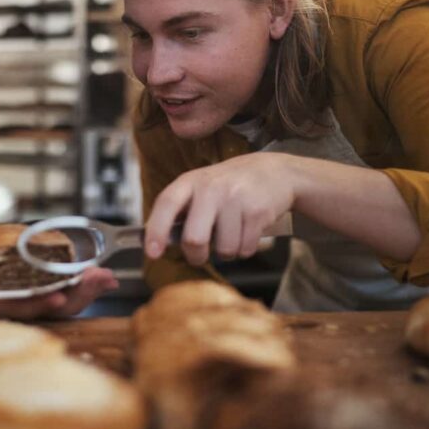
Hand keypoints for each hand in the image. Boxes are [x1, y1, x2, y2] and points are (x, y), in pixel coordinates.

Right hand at [0, 249, 117, 320]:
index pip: (19, 307)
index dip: (38, 302)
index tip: (57, 294)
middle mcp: (17, 310)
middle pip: (50, 306)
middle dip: (76, 295)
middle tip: (99, 279)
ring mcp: (33, 304)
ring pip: (63, 302)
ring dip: (87, 290)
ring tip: (107, 277)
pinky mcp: (43, 295)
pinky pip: (67, 294)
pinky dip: (85, 286)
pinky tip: (104, 278)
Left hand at [145, 152, 295, 265]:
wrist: (275, 172)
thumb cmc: (231, 185)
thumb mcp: (201, 187)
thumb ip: (181, 211)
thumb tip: (156, 243)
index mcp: (191, 181)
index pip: (166, 204)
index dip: (156, 230)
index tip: (152, 253)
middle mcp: (211, 188)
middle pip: (194, 239)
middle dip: (196, 256)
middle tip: (200, 255)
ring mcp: (236, 199)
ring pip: (224, 250)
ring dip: (227, 252)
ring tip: (232, 233)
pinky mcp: (258, 212)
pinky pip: (245, 249)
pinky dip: (245, 249)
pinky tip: (248, 231)